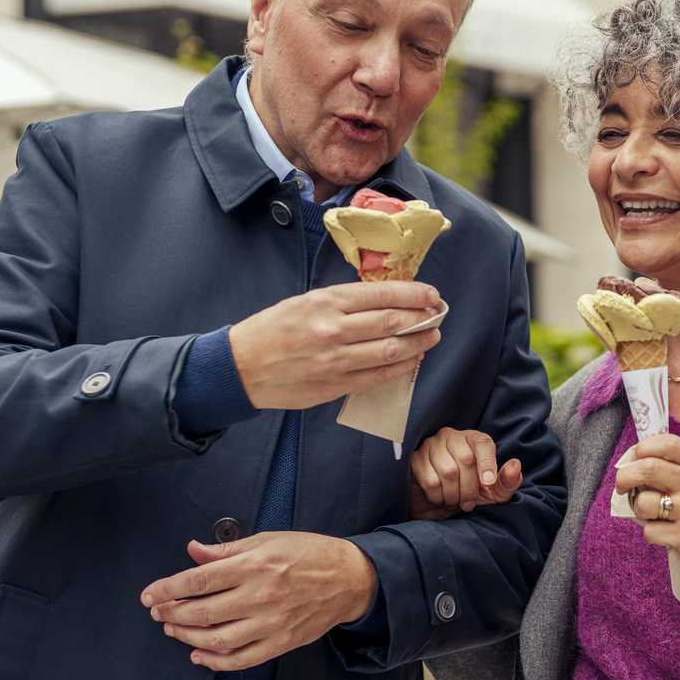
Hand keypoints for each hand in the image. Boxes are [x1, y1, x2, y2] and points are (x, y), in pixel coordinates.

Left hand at [142, 532, 376, 671]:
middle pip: (203, 612)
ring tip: (173, 629)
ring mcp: (271, 622)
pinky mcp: (281, 642)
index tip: (151, 594)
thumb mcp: (267, 539)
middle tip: (157, 612)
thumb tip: (193, 551)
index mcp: (255, 565)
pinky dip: (216, 661)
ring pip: (218, 639)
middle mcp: (260, 595)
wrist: (350, 579)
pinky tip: (200, 654)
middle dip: (172, 613)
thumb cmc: (310, 554)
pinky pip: (242, 659)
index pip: (199, 579)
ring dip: (188, 636)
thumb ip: (227, 550)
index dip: (169, 589)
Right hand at [229, 282, 443, 410]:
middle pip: (392, 321)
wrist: (241, 366)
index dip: (414, 294)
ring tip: (432, 337)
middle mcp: (333, 328)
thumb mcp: (304, 301)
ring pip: (390, 350)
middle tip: (438, 315)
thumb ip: (342, 302)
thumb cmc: (272, 329)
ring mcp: (335, 360)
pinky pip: (377, 377)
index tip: (432, 294)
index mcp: (326, 301)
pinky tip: (412, 360)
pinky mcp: (334, 385)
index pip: (382, 294)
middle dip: (423, 318)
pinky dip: (400, 368)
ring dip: (418, 343)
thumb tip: (384, 301)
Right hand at [408, 428, 523, 519]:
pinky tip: (439, 497)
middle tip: (468, 502)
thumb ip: (507, 481)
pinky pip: (430, 480)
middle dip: (470, 488)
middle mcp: (451, 437)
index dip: (488, 464)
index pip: (483, 444)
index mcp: (473, 439)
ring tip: (454, 500)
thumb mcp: (494, 493)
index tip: (488, 484)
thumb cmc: (469, 495)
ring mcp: (430, 446)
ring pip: (448, 471)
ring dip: (454, 494)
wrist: (439, 508)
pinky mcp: (414, 459)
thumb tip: (515, 465)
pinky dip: (438, 496)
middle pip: (466, 459)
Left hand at [613, 434, 679, 577]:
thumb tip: (631, 466)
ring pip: (644, 503)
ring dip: (638, 510)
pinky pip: (650, 532)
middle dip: (625, 477)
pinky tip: (664, 533)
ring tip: (650, 515)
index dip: (643, 447)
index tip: (634, 458)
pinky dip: (651, 534)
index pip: (668, 443)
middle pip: (648, 469)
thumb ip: (673, 469)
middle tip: (622, 487)